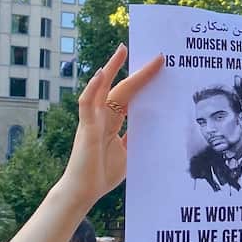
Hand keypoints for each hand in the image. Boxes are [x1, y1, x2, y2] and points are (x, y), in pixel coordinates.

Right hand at [60, 44, 162, 206]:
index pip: (128, 96)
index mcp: (112, 122)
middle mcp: (102, 117)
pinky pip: (87, 104)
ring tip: (120, 51)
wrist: (85, 192)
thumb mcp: (128, 152)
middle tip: (137, 49)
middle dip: (128, 68)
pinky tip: (99, 75)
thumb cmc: (102, 174)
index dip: (140, 81)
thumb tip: (149, 126)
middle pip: (117, 87)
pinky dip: (92, 88)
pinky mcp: (87, 128)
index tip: (155, 66)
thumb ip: (134, 137)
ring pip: (101, 89)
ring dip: (110, 69)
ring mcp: (93, 121)